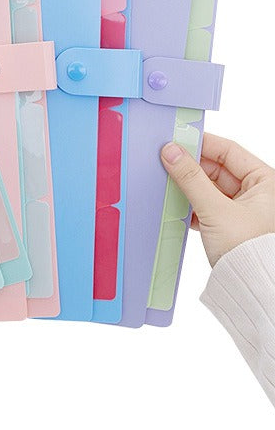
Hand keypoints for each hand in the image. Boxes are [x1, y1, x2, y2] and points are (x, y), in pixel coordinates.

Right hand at [160, 133, 274, 265]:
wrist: (253, 288)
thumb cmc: (249, 251)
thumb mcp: (215, 209)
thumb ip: (190, 178)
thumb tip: (171, 152)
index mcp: (264, 181)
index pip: (228, 151)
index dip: (201, 144)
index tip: (176, 140)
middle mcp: (257, 192)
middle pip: (216, 168)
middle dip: (190, 167)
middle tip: (164, 161)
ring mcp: (243, 208)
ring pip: (208, 187)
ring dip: (188, 186)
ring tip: (168, 184)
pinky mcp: (229, 224)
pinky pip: (206, 204)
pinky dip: (191, 204)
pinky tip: (176, 206)